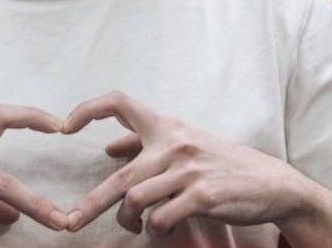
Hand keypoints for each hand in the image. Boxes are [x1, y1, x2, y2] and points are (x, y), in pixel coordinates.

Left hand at [63, 91, 308, 236]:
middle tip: (68, 222)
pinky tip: (162, 229)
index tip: (65, 125)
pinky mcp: (203, 197)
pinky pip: (161, 220)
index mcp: (164, 125)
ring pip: (137, 201)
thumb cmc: (215, 160)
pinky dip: (155, 231)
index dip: (88, 108)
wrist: (267, 180)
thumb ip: (143, 142)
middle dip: (91, 204)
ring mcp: (187, 170)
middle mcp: (173, 143)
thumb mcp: (181, 142)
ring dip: (130, 222)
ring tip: (136, 227)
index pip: (119, 101)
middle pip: (120, 176)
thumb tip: (108, 148)